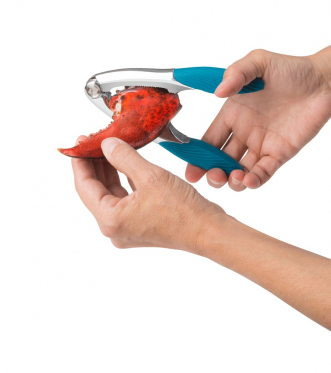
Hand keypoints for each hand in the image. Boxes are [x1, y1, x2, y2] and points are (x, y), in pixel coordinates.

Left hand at [72, 136, 223, 251]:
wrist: (208, 230)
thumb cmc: (183, 211)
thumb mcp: (150, 177)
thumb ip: (125, 157)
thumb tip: (108, 145)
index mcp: (111, 220)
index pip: (85, 187)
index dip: (81, 162)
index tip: (80, 143)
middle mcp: (116, 228)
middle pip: (97, 191)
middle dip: (96, 165)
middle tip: (94, 142)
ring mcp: (129, 228)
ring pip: (112, 194)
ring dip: (111, 172)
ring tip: (109, 149)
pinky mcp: (142, 224)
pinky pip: (126, 200)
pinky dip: (125, 181)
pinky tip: (127, 165)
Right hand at [185, 49, 330, 190]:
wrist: (323, 82)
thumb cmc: (291, 69)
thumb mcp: (259, 62)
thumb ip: (236, 73)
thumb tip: (218, 93)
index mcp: (233, 114)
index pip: (209, 140)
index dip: (197, 155)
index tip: (190, 169)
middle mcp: (244, 132)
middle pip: (220, 160)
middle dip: (211, 173)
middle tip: (212, 176)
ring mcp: (262, 145)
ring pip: (239, 172)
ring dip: (231, 181)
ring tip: (233, 177)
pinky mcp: (280, 154)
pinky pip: (263, 173)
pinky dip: (254, 180)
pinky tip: (249, 179)